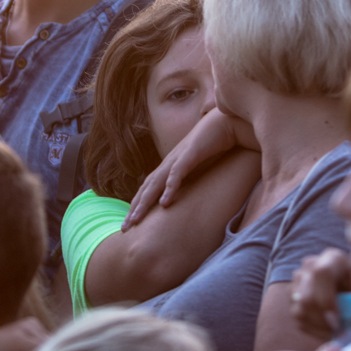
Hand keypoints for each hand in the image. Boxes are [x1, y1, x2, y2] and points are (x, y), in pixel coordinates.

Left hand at [125, 110, 244, 227]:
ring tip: (136, 218)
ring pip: (156, 182)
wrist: (225, 122)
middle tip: (125, 228)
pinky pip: (178, 173)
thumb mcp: (199, 168)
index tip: (130, 224)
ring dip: (145, 201)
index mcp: (170, 166)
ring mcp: (178, 157)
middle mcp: (169, 162)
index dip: (138, 206)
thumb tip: (187, 198)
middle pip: (147, 188)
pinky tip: (165, 202)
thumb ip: (191, 181)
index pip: (149, 189)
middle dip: (135, 208)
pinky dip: (170, 187)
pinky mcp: (191, 153)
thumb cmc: (213, 145)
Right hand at [289, 249, 350, 340]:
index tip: (339, 321)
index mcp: (335, 259)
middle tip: (341, 331)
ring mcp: (300, 281)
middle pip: (306, 294)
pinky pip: (297, 317)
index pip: (321, 273)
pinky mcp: (294, 297)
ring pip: (300, 307)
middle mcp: (312, 265)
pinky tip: (332, 330)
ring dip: (321, 326)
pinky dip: (315, 329)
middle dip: (324, 319)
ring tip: (340, 330)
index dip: (327, 300)